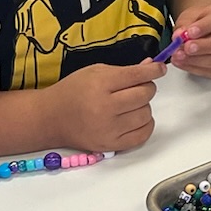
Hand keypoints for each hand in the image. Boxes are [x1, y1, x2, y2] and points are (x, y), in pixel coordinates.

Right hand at [47, 59, 165, 151]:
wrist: (51, 118)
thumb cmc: (73, 92)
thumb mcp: (95, 72)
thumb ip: (125, 70)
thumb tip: (151, 66)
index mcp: (100, 85)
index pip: (137, 75)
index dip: (153, 70)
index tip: (159, 68)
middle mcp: (105, 108)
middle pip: (145, 95)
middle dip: (146, 88)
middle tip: (137, 87)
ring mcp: (109, 129)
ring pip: (146, 114)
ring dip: (143, 107)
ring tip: (129, 104)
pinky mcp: (111, 145)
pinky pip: (143, 134)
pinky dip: (144, 124)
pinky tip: (134, 118)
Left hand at [169, 1, 210, 78]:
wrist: (207, 29)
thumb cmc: (203, 21)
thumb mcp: (192, 16)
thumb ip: (185, 24)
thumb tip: (179, 36)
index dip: (206, 26)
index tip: (190, 32)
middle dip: (205, 47)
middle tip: (187, 47)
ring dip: (199, 60)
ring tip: (180, 56)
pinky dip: (197, 69)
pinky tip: (184, 63)